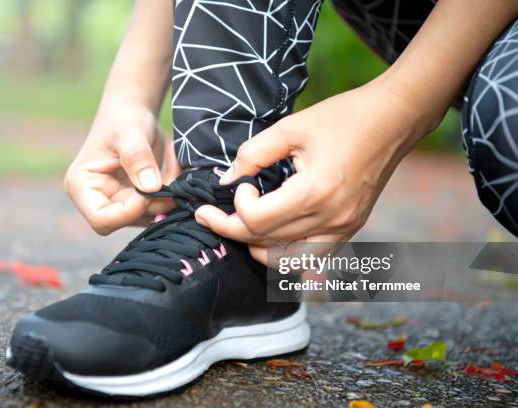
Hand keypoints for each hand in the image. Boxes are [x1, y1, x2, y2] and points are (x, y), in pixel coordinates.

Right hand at [65, 103, 179, 234]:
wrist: (132, 113)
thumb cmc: (123, 118)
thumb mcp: (130, 133)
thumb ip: (138, 159)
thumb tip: (152, 188)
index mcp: (82, 186)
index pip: (101, 220)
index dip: (129, 212)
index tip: (151, 190)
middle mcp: (96, 199)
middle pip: (127, 220)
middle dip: (154, 203)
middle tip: (175, 178)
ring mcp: (116, 202)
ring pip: (146, 216)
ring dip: (167, 197)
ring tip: (174, 164)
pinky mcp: (134, 201)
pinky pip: (157, 207)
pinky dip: (171, 192)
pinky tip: (174, 167)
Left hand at [195, 82, 430, 263]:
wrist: (392, 120)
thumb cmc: (344, 118)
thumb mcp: (290, 127)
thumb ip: (252, 155)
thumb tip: (225, 181)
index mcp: (316, 192)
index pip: (258, 221)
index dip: (236, 206)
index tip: (238, 185)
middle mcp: (332, 219)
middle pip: (266, 244)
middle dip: (232, 229)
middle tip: (211, 214)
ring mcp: (343, 229)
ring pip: (286, 261)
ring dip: (256, 248)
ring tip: (240, 227)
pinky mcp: (349, 230)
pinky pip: (310, 258)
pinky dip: (284, 254)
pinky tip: (270, 237)